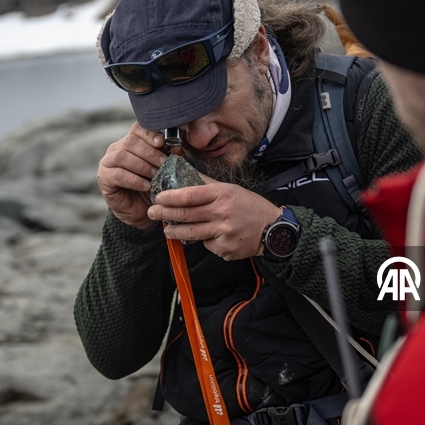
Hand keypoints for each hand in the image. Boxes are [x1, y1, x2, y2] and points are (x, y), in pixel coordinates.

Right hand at [97, 123, 166, 228]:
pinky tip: (145, 186)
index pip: (137, 129)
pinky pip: (118, 174)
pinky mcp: (104, 178)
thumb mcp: (164, 170)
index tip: (161, 142)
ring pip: (122, 156)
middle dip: (150, 152)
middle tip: (163, 164)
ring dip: (141, 165)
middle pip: (131, 141)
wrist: (141, 212)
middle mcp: (117, 149)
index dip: (149, 133)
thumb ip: (168, 156)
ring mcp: (108, 163)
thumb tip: (177, 146)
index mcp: (132, 142)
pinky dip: (134, 179)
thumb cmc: (153, 187)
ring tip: (154, 175)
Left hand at [149, 176, 281, 260]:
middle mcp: (222, 213)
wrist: (272, 229)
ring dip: (175, 232)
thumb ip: (207, 185)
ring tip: (167, 230)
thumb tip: (185, 175)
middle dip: (165, 214)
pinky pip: (207, 245)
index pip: (190, 195)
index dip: (171, 197)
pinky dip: (205, 241)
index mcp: (223, 195)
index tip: (159, 197)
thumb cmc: (250, 206)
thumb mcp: (231, 189)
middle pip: (186, 215)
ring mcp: (223, 233)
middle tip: (152, 212)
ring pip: (191, 234)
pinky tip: (210, 237)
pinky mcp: (225, 249)